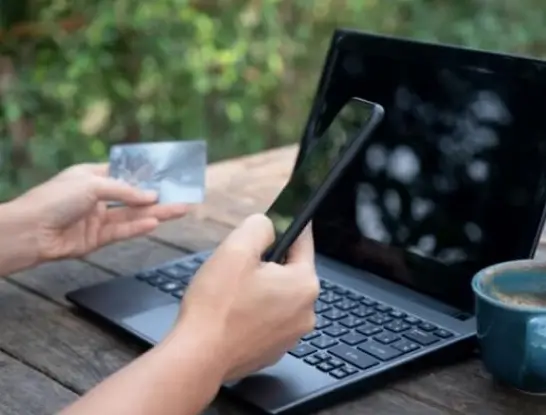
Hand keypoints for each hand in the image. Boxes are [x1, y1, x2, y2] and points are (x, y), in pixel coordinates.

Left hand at [9, 163, 188, 260]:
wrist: (29, 232)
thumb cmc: (55, 199)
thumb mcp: (92, 185)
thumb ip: (124, 191)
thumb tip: (151, 196)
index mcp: (91, 176)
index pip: (124, 174)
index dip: (145, 176)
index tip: (168, 176)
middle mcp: (97, 197)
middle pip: (133, 197)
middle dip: (158, 197)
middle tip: (183, 196)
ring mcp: (97, 219)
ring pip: (133, 215)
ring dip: (157, 213)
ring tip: (181, 209)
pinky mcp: (97, 239)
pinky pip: (123, 231)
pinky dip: (139, 227)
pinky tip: (156, 223)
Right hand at [175, 214, 318, 380]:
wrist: (198, 357)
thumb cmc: (217, 305)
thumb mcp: (236, 249)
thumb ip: (259, 227)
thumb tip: (269, 225)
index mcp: (304, 284)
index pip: (302, 243)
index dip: (286, 228)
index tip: (278, 221)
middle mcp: (306, 311)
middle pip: (289, 271)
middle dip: (266, 264)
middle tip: (237, 266)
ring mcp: (292, 334)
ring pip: (278, 296)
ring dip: (260, 288)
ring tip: (231, 292)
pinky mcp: (275, 349)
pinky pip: (269, 319)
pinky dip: (255, 312)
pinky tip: (232, 313)